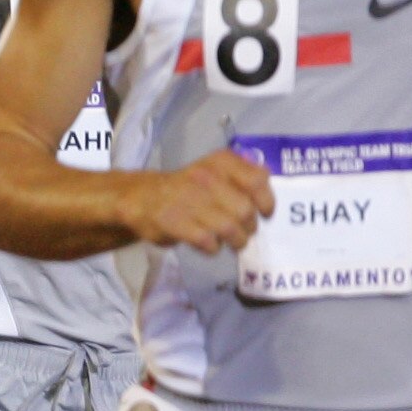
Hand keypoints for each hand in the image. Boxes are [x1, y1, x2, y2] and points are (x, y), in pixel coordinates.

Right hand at [121, 148, 271, 252]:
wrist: (142, 198)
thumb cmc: (187, 188)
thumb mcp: (214, 172)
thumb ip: (242, 178)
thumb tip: (269, 197)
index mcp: (221, 162)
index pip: (257, 180)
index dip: (266, 201)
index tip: (265, 213)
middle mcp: (207, 177)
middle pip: (245, 210)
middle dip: (250, 227)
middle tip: (245, 232)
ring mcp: (190, 200)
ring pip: (229, 228)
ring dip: (237, 241)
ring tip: (234, 243)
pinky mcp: (176, 222)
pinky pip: (208, 241)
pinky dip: (214, 247)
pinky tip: (211, 245)